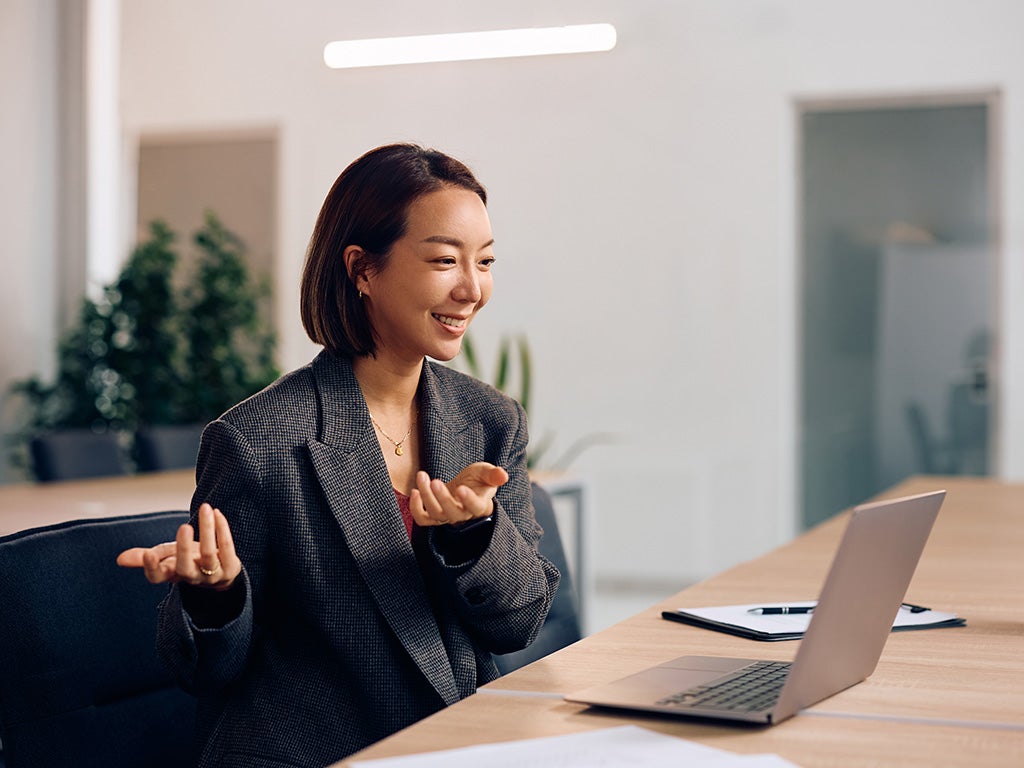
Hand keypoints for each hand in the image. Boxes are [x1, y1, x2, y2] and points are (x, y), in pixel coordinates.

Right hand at [116, 503, 241, 590]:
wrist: (220, 572)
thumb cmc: (188, 560)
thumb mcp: (167, 556)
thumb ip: (145, 557)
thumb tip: (119, 559)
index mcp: (172, 574)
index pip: (158, 577)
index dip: (151, 568)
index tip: (148, 555)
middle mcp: (192, 577)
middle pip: (185, 568)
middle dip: (183, 548)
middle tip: (183, 527)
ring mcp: (212, 574)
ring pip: (210, 555)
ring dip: (208, 530)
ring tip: (206, 508)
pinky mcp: (231, 567)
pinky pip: (227, 548)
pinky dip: (222, 529)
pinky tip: (217, 513)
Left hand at [409, 462, 508, 526]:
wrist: (464, 487)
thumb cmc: (478, 481)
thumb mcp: (486, 473)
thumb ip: (493, 474)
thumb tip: (504, 475)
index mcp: (480, 505)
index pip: (475, 507)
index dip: (468, 500)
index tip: (461, 487)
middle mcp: (463, 516)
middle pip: (452, 514)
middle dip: (442, 498)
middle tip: (435, 481)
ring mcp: (447, 518)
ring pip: (435, 515)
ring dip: (426, 496)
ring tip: (422, 476)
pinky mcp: (434, 517)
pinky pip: (423, 519)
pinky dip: (415, 508)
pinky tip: (414, 491)